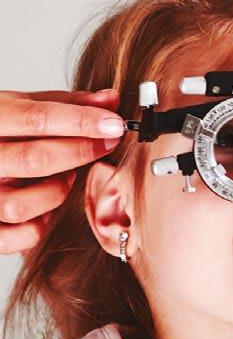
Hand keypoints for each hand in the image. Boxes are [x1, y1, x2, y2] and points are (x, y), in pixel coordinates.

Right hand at [0, 89, 123, 253]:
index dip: (81, 122)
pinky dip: (36, 227)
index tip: (115, 124)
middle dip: (79, 152)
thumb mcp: (17, 105)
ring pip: (20, 205)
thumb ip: (63, 103)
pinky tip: (44, 209)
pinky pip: (11, 238)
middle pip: (33, 160)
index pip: (36, 118)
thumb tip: (111, 100)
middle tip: (107, 144)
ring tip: (67, 177)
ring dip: (55, 192)